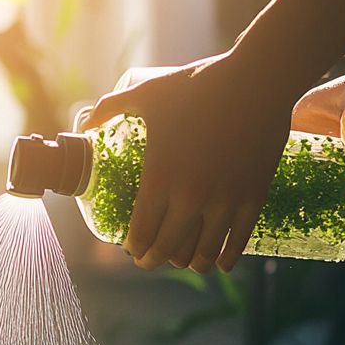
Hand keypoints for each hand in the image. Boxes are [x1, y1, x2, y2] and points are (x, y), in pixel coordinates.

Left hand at [83, 51, 295, 272]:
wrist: (257, 80)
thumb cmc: (198, 85)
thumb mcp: (146, 93)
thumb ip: (111, 108)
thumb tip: (86, 119)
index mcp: (159, 180)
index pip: (140, 235)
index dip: (134, 248)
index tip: (132, 249)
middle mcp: (190, 199)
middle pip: (167, 250)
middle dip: (154, 260)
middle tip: (150, 260)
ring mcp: (224, 202)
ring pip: (202, 253)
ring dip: (190, 263)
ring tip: (185, 262)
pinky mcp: (254, 198)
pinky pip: (238, 242)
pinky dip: (226, 258)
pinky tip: (220, 264)